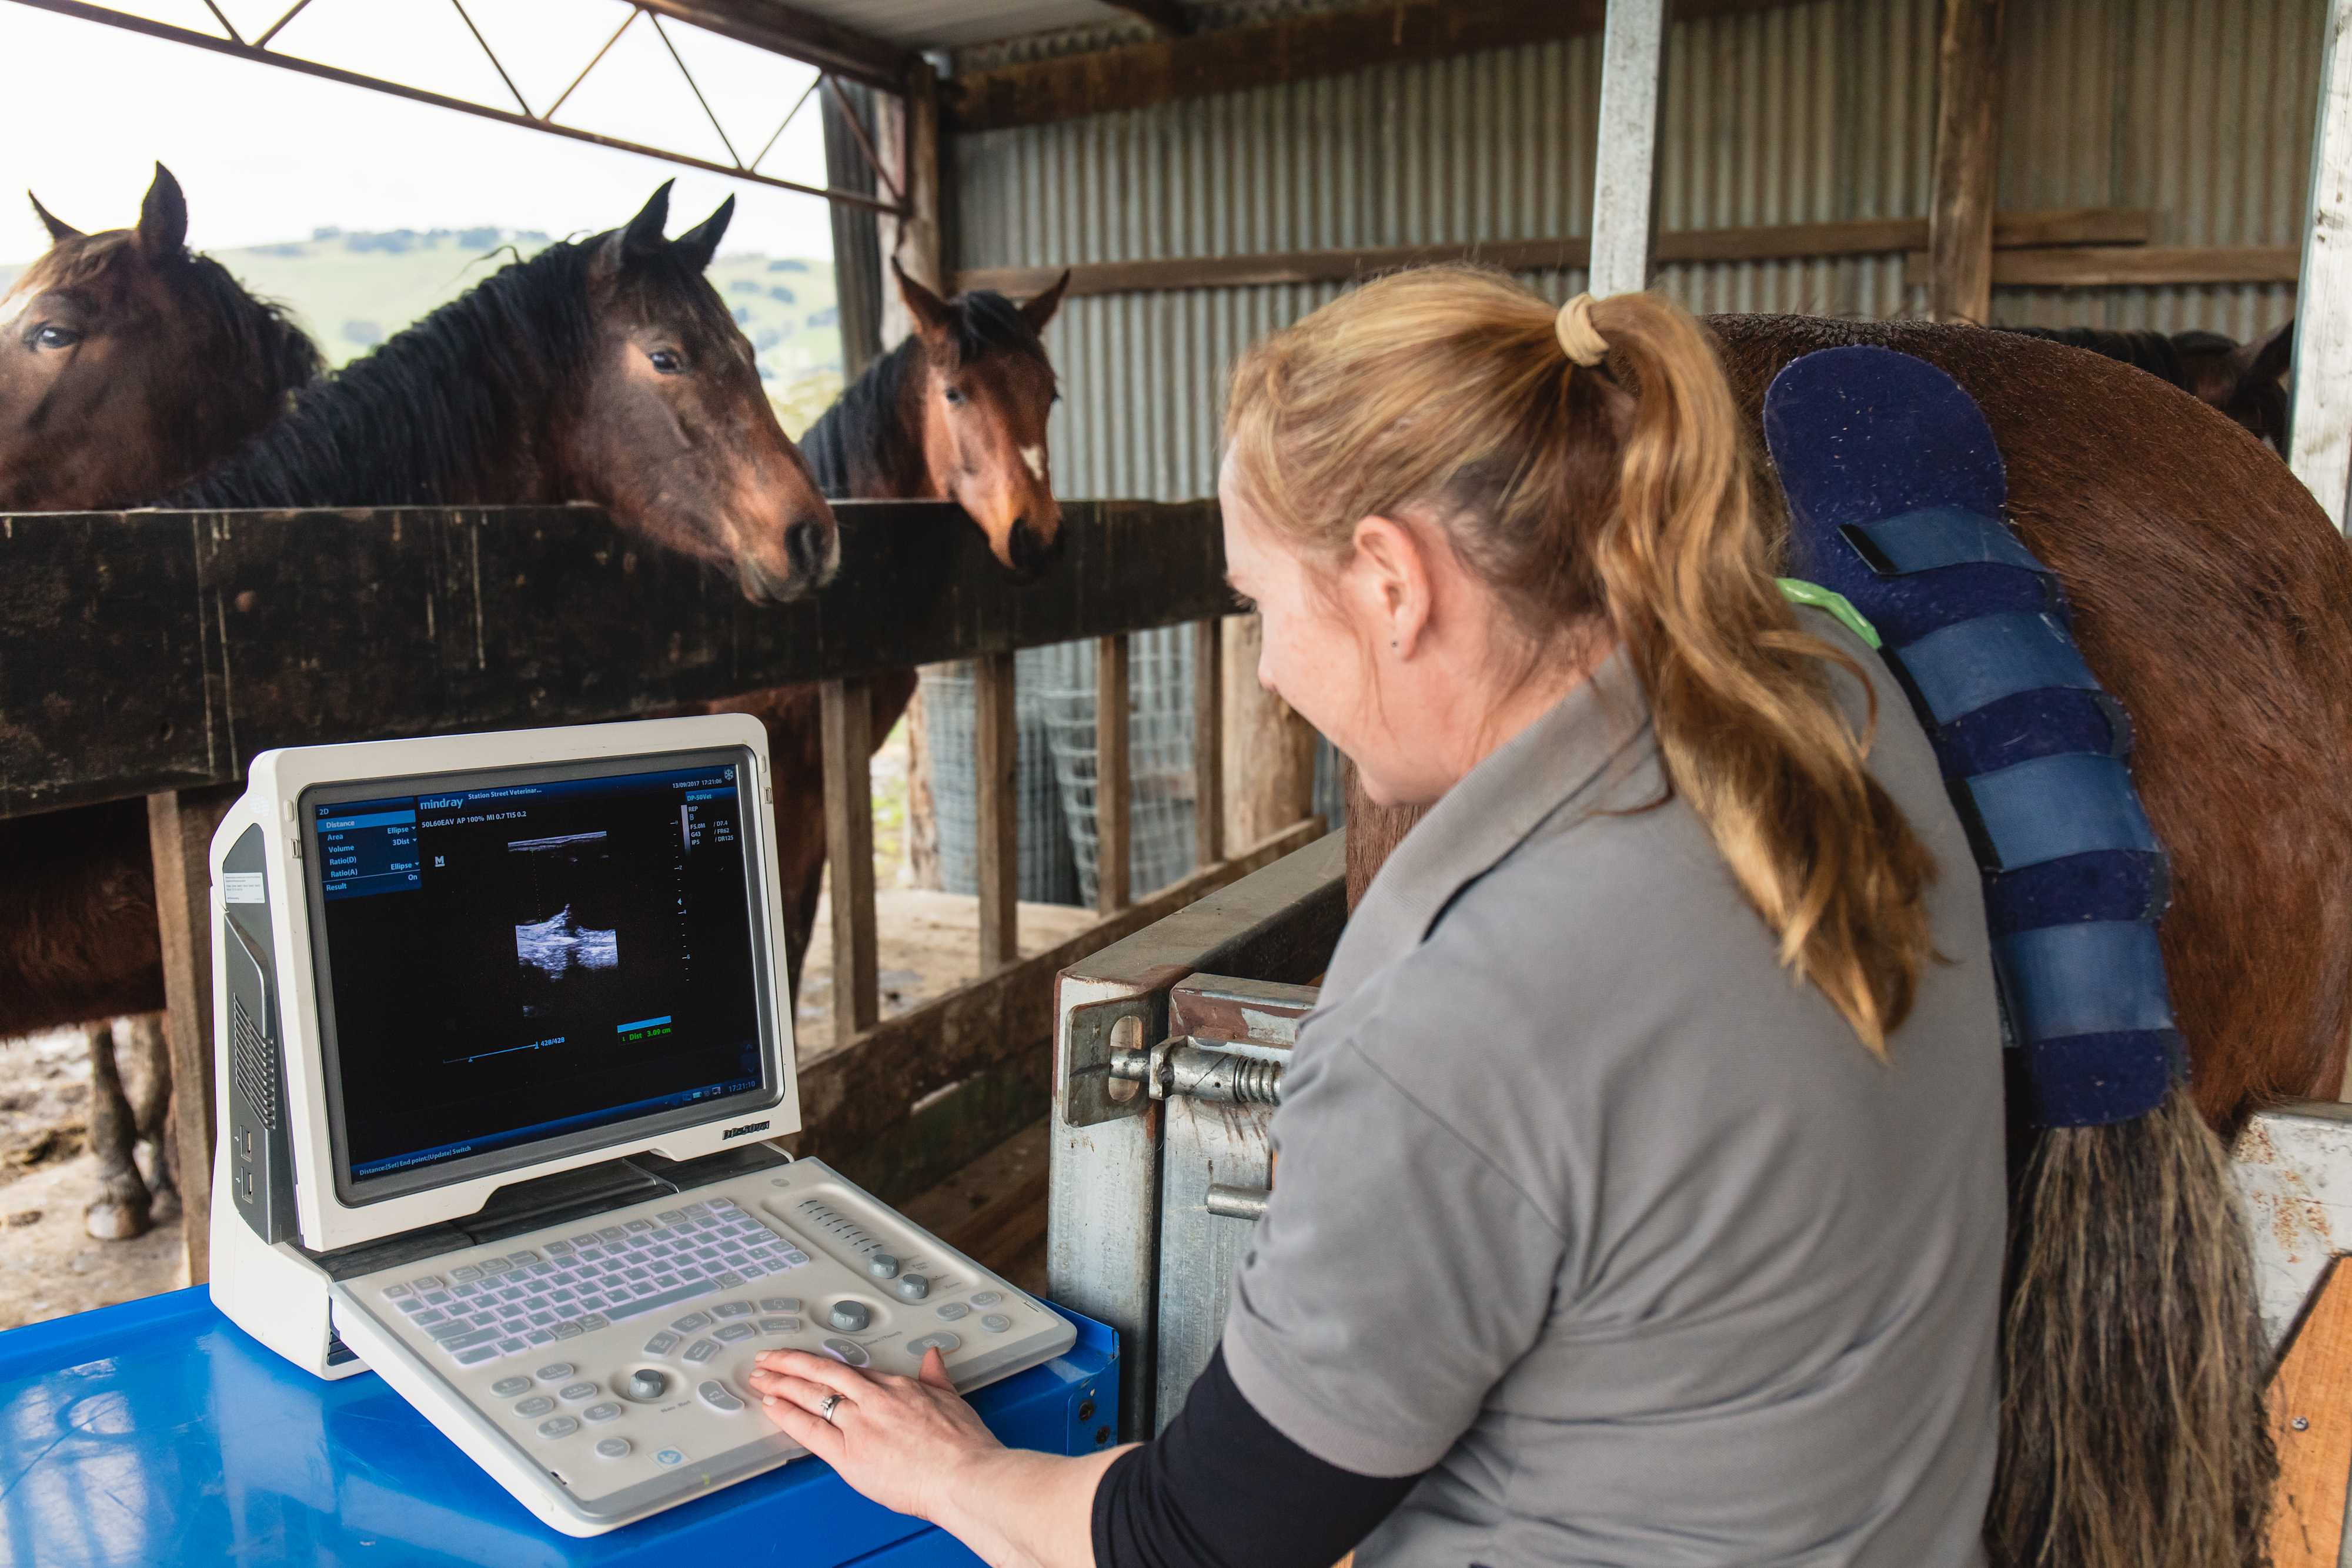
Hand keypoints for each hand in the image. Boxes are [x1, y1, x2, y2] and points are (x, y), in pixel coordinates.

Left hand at [748, 1346, 1001, 1522]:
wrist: (963, 1475)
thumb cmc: (963, 1446)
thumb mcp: (952, 1399)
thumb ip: (936, 1376)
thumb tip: (932, 1356)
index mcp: (898, 1386)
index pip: (853, 1371)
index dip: (826, 1366)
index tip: (811, 1363)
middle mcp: (874, 1400)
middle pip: (824, 1373)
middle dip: (791, 1364)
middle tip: (769, 1358)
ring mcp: (859, 1424)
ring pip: (812, 1395)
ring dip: (781, 1384)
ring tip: (761, 1378)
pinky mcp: (849, 1454)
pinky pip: (810, 1430)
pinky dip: (788, 1415)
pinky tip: (772, 1406)